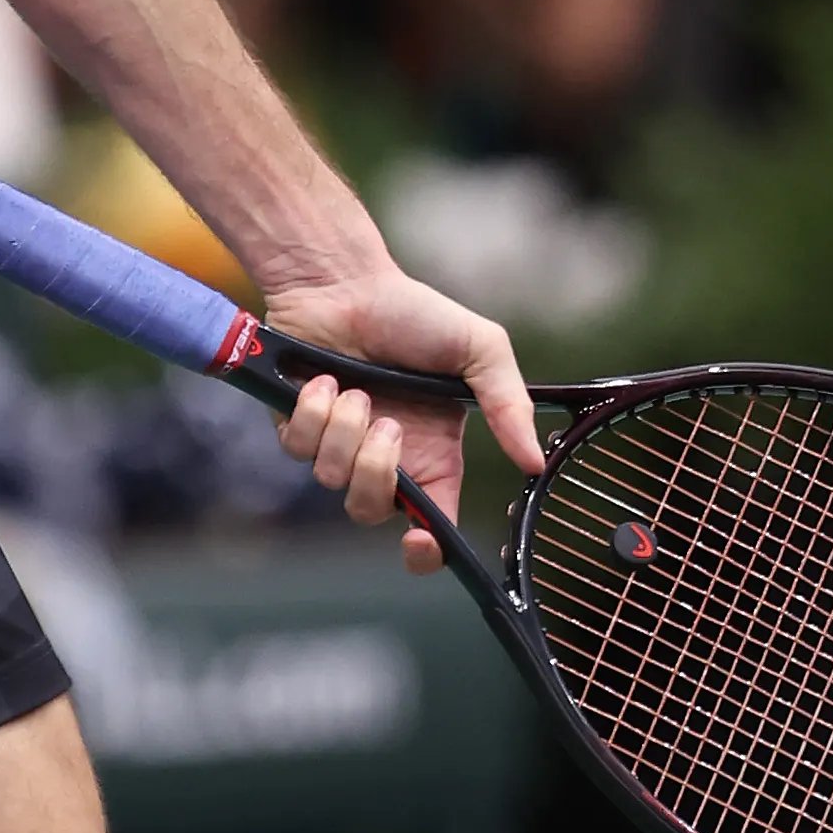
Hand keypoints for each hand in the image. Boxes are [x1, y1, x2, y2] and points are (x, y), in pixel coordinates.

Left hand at [255, 254, 539, 571]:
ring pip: (332, 480)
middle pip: (372, 512)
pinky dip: (312, 414)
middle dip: (376, 473)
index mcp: (433, 455)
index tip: (421, 539)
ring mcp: (340, 446)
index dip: (424, 551)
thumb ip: (508, 404)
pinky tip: (322, 382)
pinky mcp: (297, 429)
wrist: (346, 281)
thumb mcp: (480, 349)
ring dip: (345, 432)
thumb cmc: (413, 313)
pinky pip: (299, 449)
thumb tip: (534, 462)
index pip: (431, 526)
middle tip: (387, 422)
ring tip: (353, 389)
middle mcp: (386, 459)